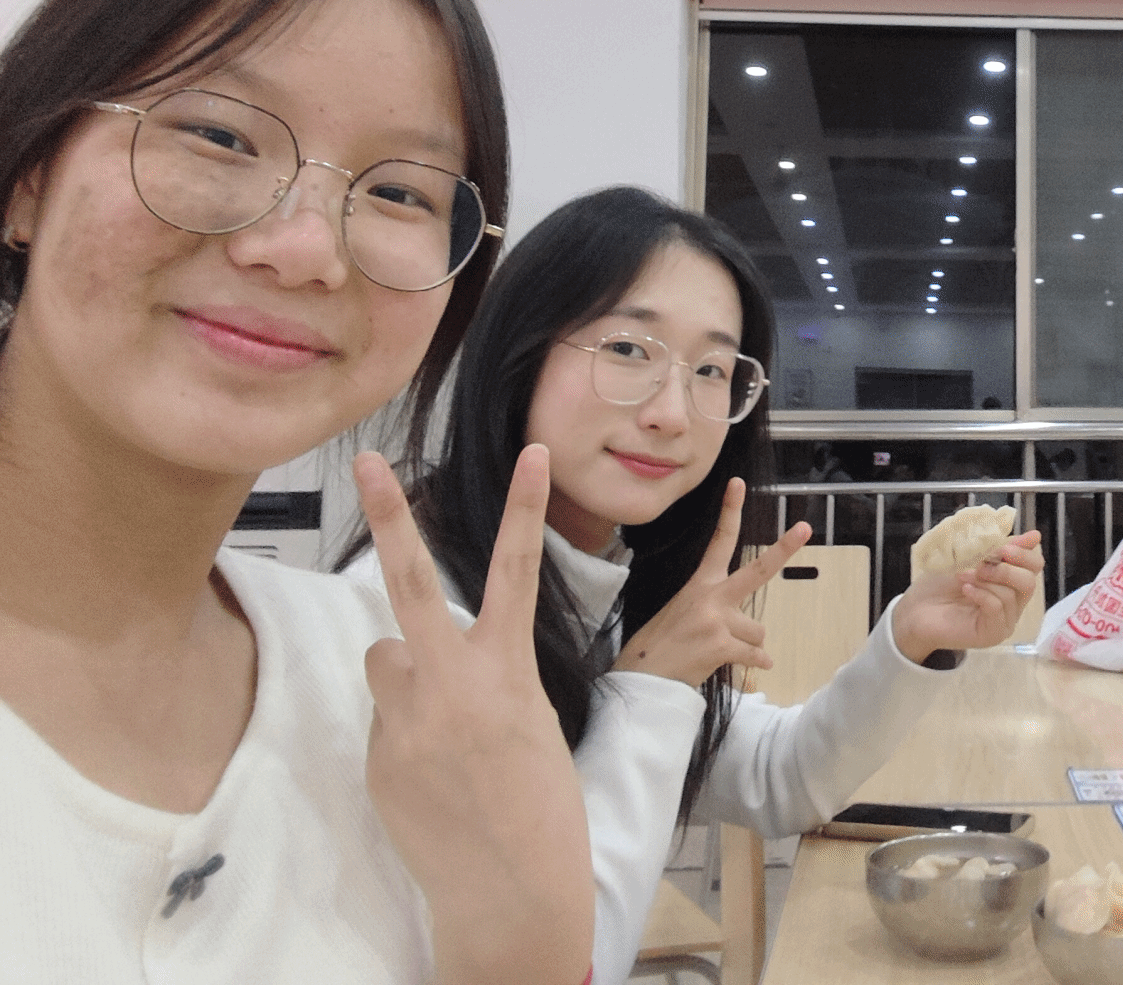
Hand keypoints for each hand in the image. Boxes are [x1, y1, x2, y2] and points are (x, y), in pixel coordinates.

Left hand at [355, 446, 593, 984]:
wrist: (510, 888)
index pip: (518, 571)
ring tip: (443, 725)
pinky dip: (407, 733)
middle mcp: (448, 685)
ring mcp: (404, 721)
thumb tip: (414, 655)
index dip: (527, 507)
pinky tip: (435, 775)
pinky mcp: (376, 758)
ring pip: (387, 659)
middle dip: (389, 517)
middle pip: (409, 582)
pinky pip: (386, 718)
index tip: (532, 451)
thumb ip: (476, 676)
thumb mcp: (529, 722)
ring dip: (406, 673)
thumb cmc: (541, 803)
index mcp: (506, 672)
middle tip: (364, 461)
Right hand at [614, 478, 811, 688]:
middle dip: (784, 549)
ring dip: (746, 643)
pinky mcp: (722, 645)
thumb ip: (712, 611)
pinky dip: (754, 663)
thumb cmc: (656, 648)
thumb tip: (746, 630)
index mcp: (698, 585)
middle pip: (758, 570)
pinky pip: (755, 654)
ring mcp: (717, 620)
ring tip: (716, 651)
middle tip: (805, 528)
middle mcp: (711, 597)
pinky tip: (747, 669)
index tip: (739, 484)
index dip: (730, 511)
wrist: (640, 680)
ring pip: (757, 630)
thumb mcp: (679, 615)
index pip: (719, 542)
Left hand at [893, 531, 1045, 661]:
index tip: (1004, 547)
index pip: (1035, 567)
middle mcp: (1013, 603)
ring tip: (963, 576)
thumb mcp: (973, 557)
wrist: (917, 607)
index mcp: (1011, 581)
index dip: (1023, 554)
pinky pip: (997, 610)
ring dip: (985, 580)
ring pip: (1010, 595)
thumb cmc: (942, 582)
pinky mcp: (992, 634)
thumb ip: (1002, 548)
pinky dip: (981, 595)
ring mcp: (1004, 620)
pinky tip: (965, 589)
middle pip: (1029, 582)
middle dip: (1005, 568)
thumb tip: (1035, 536)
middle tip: (982, 563)